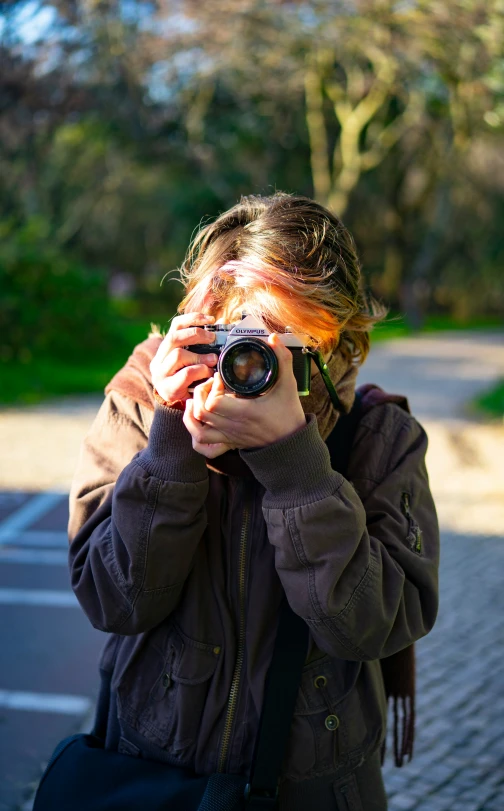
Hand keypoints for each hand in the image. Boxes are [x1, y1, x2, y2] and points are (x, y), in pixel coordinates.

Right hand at [150, 312, 217, 406]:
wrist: (179, 407)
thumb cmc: (190, 381)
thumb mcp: (195, 360)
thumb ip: (205, 343)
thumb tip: (223, 321)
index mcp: (166, 349)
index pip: (175, 326)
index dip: (192, 319)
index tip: (210, 319)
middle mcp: (159, 360)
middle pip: (174, 338)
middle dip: (196, 335)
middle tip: (213, 338)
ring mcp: (161, 374)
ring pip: (178, 355)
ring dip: (200, 355)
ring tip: (213, 360)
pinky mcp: (168, 388)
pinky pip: (185, 374)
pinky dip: (199, 371)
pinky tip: (208, 373)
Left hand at [183, 333, 305, 454]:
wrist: (291, 442)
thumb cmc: (288, 413)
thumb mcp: (288, 384)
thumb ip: (282, 360)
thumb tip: (273, 338)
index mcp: (245, 412)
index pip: (214, 403)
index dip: (212, 387)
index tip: (220, 378)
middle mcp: (233, 426)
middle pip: (201, 412)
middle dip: (200, 394)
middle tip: (210, 383)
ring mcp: (229, 436)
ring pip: (197, 428)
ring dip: (194, 410)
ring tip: (202, 396)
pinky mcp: (228, 442)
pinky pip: (202, 442)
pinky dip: (194, 428)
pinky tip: (197, 415)